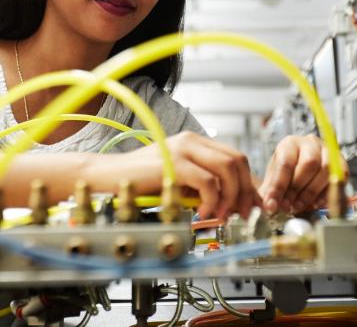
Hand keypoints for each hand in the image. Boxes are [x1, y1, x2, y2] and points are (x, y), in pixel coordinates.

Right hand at [106, 131, 259, 219]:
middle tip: (240, 214)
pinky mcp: (173, 164)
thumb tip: (232, 203)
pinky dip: (212, 202)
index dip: (248, 183)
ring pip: (227, 169)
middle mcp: (191, 140)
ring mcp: (183, 149)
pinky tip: (203, 214)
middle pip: (237, 160)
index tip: (250, 205)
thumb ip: (203, 187)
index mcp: (195, 142)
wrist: (106, 177)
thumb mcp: (179, 183)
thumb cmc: (140, 182)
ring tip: (221, 216)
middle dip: (245, 191)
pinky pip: (208, 182)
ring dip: (230, 197)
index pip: (235, 157)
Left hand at [258, 135, 343, 213]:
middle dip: (297, 189)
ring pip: (326, 170)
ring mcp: (328, 151)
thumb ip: (270, 192)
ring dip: (312, 193)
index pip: (286, 162)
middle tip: (287, 206)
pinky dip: (327, 194)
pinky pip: (339, 178)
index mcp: (290, 143)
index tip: (272, 204)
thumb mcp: (272, 179)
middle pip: (309, 163)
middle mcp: (310, 143)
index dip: (279, 186)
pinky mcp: (341, 163)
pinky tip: (314, 204)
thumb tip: (269, 206)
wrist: (299, 170)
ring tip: (299, 206)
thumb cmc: (286, 174)